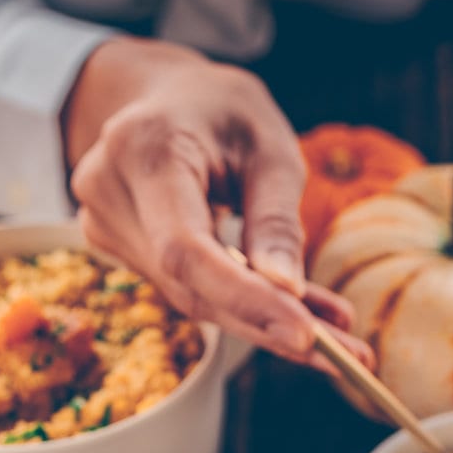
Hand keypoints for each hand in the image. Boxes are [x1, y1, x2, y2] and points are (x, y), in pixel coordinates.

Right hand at [62, 37, 369, 367]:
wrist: (163, 97)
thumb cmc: (221, 111)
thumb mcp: (268, 145)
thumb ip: (275, 217)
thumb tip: (286, 291)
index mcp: (142, 148)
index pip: (186, 248)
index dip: (243, 298)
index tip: (305, 335)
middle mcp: (109, 193)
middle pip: (192, 288)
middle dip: (271, 327)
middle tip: (347, 355)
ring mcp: (106, 228)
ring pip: (195, 300)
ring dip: (267, 325)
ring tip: (340, 339)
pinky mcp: (122, 252)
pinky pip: (191, 292)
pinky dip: (247, 309)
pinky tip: (301, 319)